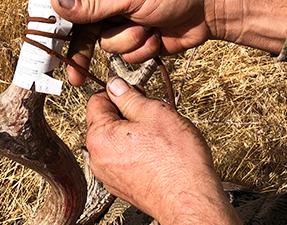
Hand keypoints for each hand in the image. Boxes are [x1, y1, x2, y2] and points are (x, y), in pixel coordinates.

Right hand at [52, 0, 286, 85]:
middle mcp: (108, 5)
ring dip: (130, 42)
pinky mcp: (138, 43)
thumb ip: (92, 4)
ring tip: (148, 27)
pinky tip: (158, 37)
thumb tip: (55, 1)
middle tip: (73, 78)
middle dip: (86, 52)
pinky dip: (143, 51)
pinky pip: (128, 58)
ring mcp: (123, 25)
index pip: (71, 8)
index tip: (50, 50)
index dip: (60, 29)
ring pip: (109, 48)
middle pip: (84, 35)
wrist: (208, 9)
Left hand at [86, 77, 241, 224]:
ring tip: (159, 138)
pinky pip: (124, 159)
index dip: (118, 93)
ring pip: (117, 141)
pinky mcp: (122, 186)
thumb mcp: (155, 113)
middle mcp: (97, 157)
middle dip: (128, 115)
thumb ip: (129, 96)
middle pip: (106, 122)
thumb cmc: (176, 162)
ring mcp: (108, 174)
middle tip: (153, 117)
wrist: (190, 200)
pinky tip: (158, 155)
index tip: (136, 94)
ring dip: (134, 134)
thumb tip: (116, 86)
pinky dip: (138, 153)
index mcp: (99, 136)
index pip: (97, 101)